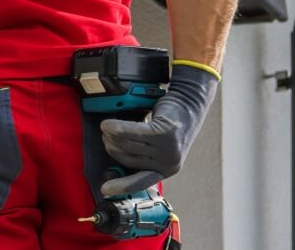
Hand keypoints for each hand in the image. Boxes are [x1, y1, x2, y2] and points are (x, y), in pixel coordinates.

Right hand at [99, 64, 218, 195]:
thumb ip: (143, 154)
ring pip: (127, 144)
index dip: (122, 187)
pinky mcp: (164, 133)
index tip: (105, 190)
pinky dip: (117, 127)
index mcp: (166, 170)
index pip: (141, 182)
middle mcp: (169, 163)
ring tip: (106, 127)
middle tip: (106, 135)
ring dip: (111, 135)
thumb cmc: (169, 123)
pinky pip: (132, 132)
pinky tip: (108, 124)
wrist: (189, 103)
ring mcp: (168, 149)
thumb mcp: (158, 145)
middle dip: (111, 146)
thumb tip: (115, 154)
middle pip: (127, 158)